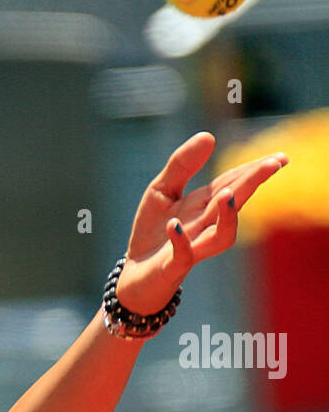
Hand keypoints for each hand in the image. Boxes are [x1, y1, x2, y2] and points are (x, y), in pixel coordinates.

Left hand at [117, 131, 287, 315]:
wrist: (134, 275)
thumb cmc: (152, 233)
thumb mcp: (161, 191)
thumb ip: (181, 165)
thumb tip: (209, 136)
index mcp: (204, 206)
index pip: (233, 184)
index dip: (254, 170)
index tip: (279, 158)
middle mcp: (204, 227)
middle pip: (233, 204)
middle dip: (252, 184)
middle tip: (272, 165)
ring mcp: (192, 248)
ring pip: (220, 236)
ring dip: (226, 217)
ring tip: (227, 194)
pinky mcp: (172, 267)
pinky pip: (182, 257)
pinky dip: (181, 242)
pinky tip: (173, 224)